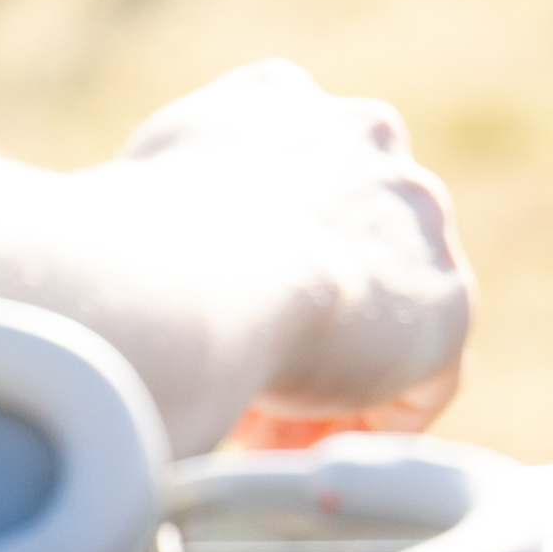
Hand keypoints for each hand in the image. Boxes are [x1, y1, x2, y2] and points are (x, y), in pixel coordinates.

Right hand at [111, 60, 472, 441]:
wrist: (196, 273)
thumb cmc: (119, 244)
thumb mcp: (123, 190)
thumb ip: (153, 208)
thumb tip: (105, 268)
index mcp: (277, 99)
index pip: (285, 176)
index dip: (249, 262)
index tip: (214, 322)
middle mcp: (364, 136)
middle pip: (344, 238)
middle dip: (297, 312)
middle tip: (237, 383)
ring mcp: (417, 216)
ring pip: (384, 309)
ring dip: (332, 374)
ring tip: (264, 438)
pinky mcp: (447, 301)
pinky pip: (422, 377)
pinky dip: (364, 422)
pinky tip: (306, 452)